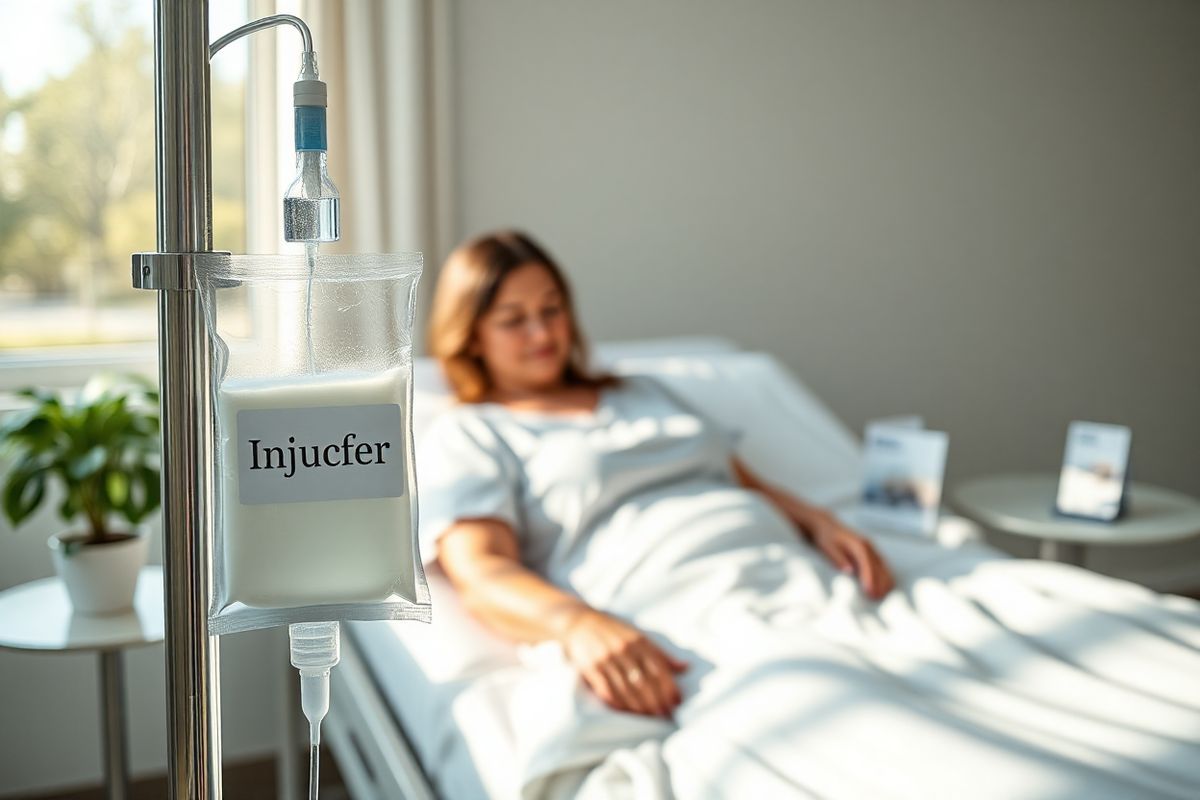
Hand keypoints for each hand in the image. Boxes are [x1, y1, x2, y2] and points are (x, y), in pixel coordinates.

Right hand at [556, 608, 687, 717]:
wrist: (579, 623)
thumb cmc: (614, 631)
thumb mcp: (639, 636)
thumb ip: (661, 654)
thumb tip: (686, 667)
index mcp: (638, 641)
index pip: (658, 668)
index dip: (669, 687)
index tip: (676, 702)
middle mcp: (623, 649)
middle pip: (643, 682)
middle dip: (656, 701)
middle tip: (665, 715)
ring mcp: (606, 659)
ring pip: (626, 689)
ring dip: (639, 706)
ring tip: (650, 716)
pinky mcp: (591, 668)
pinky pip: (607, 691)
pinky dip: (619, 703)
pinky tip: (627, 711)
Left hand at [806, 513, 894, 599]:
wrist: (827, 526)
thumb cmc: (826, 538)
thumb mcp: (827, 547)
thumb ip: (838, 558)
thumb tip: (849, 571)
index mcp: (857, 543)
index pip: (866, 561)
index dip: (869, 576)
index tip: (869, 590)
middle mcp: (868, 546)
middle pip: (878, 565)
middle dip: (879, 582)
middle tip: (876, 598)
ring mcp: (872, 549)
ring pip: (884, 566)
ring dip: (885, 581)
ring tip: (882, 596)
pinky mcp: (872, 553)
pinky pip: (883, 566)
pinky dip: (886, 577)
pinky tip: (886, 588)